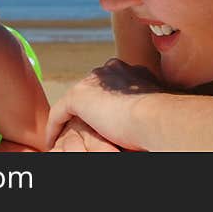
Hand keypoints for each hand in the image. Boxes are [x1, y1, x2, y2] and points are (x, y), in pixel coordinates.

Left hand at [46, 58, 162, 150]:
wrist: (154, 116)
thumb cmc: (160, 116)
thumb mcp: (154, 105)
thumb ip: (146, 104)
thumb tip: (146, 118)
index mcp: (129, 71)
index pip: (111, 83)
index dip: (106, 100)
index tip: (106, 116)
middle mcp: (110, 70)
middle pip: (92, 87)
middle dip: (89, 105)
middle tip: (86, 127)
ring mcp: (93, 81)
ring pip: (76, 100)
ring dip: (71, 117)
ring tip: (67, 135)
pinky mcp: (78, 96)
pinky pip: (59, 112)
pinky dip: (54, 127)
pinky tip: (52, 141)